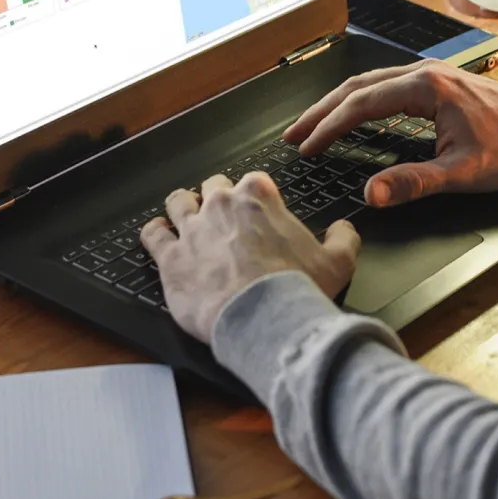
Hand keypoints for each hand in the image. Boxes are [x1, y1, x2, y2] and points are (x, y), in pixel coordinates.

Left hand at [140, 173, 359, 342]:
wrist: (263, 318)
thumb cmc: (297, 288)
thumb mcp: (338, 262)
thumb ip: (343, 239)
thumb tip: (344, 229)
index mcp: (259, 195)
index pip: (253, 181)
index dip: (254, 196)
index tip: (257, 212)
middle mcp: (222, 203)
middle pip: (213, 186)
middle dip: (217, 198)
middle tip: (223, 218)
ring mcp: (192, 227)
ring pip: (178, 202)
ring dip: (182, 207)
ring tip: (185, 217)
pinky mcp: (170, 256)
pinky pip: (153, 234)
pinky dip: (154, 233)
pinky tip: (157, 236)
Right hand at [284, 60, 497, 207]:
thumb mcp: (464, 173)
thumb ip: (414, 183)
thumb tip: (371, 194)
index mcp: (425, 88)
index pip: (361, 103)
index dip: (328, 127)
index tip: (306, 147)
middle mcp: (422, 72)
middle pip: (356, 86)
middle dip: (321, 110)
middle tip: (293, 134)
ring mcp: (428, 74)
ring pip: (368, 82)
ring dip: (337, 103)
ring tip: (312, 125)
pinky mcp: (434, 81)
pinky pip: (383, 84)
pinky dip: (358, 99)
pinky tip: (351, 114)